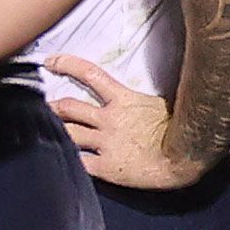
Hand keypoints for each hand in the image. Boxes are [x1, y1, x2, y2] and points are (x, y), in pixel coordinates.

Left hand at [46, 55, 206, 189]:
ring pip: (68, 133)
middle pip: (69, 107)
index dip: (67, 65)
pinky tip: (60, 159)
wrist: (187, 158)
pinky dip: (68, 159)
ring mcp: (106, 143)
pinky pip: (79, 162)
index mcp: (123, 100)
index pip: (90, 74)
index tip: (50, 62)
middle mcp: (109, 120)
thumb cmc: (179, 129)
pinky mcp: (107, 167)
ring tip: (43, 130)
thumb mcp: (157, 103)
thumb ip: (135, 99)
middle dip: (52, 106)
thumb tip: (126, 92)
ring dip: (56, 130)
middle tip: (42, 106)